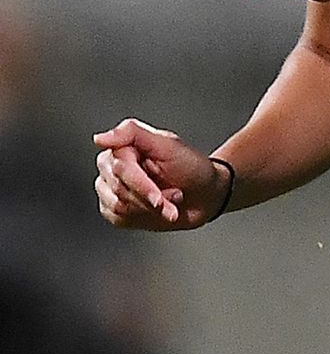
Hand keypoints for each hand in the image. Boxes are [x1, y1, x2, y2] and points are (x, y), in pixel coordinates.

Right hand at [94, 118, 228, 230]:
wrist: (206, 194)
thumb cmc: (191, 168)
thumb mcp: (169, 146)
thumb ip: (134, 134)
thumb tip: (99, 139)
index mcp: (123, 148)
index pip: (121, 168)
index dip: (142, 186)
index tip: (159, 199)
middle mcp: (111, 167)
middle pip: (120, 189)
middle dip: (152, 199)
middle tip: (176, 195)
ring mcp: (110, 188)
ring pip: (118, 206)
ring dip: (152, 209)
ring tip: (171, 200)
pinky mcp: (114, 209)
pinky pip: (118, 218)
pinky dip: (144, 217)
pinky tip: (158, 210)